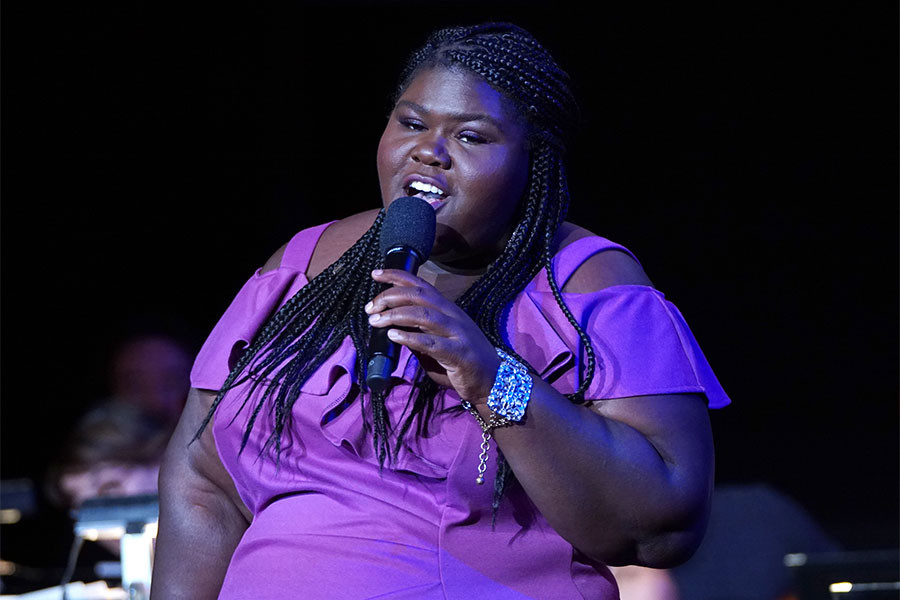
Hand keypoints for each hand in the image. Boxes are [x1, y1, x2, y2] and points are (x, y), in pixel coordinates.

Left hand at [365, 269, 499, 402]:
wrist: (493, 381)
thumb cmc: (462, 362)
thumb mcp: (437, 342)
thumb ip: (418, 333)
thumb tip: (391, 327)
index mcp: (447, 309)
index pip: (421, 284)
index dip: (397, 276)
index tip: (375, 274)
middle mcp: (452, 316)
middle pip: (419, 295)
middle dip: (391, 296)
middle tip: (371, 307)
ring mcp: (457, 333)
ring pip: (423, 314)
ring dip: (395, 315)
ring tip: (376, 321)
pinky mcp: (459, 353)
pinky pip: (431, 342)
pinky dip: (410, 337)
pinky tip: (394, 336)